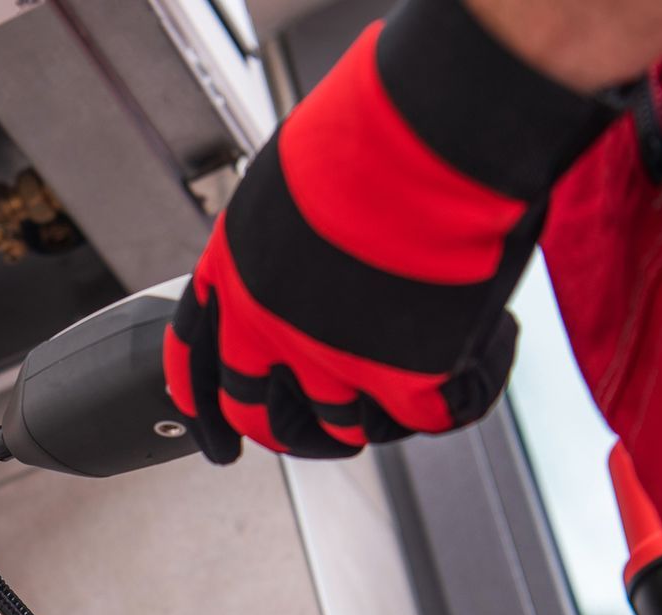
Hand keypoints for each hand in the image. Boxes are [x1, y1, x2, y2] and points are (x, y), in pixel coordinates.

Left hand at [163, 0, 619, 462]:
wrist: (432, 133)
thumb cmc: (371, 132)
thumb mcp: (289, 182)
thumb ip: (284, 240)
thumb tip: (304, 261)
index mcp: (232, 271)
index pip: (194, 361)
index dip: (203, 405)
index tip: (216, 435)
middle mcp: (267, 324)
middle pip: (258, 412)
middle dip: (287, 432)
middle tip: (313, 434)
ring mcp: (329, 358)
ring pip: (341, 426)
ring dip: (373, 413)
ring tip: (407, 382)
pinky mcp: (399, 378)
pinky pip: (420, 418)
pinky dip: (449, 396)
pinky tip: (466, 365)